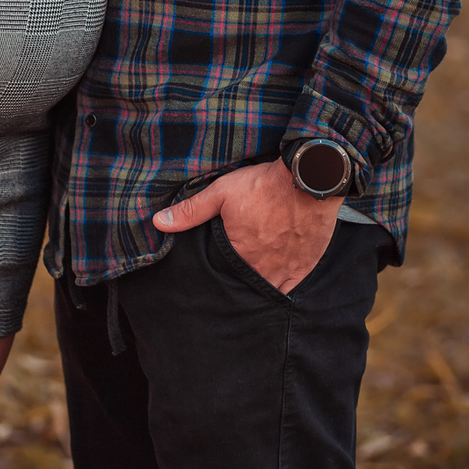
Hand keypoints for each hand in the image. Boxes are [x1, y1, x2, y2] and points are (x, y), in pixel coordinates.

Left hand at [153, 159, 340, 293]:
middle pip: (246, 284)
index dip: (218, 273)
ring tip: (252, 276)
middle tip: (233, 274)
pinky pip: (291, 287)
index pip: (223, 276)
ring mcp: (287, 270)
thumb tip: (158, 223)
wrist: (309, 178)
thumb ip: (191, 211)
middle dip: (238, 281)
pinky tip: (275, 280)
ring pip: (268, 289)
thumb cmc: (264, 185)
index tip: (215, 271)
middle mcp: (263, 270)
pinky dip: (282, 285)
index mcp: (239, 256)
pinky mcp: (306, 266)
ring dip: (259, 284)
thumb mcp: (222, 192)